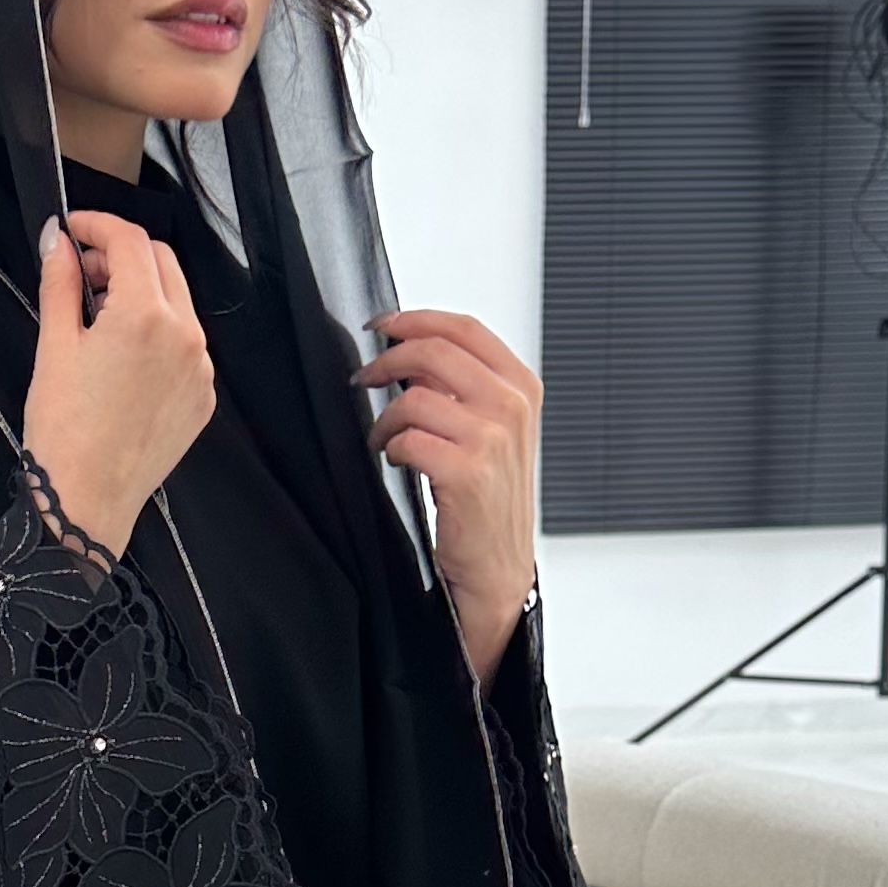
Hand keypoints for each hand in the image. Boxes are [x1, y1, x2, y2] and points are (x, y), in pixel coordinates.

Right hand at [22, 209, 215, 559]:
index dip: (97, 225)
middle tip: (81, 271)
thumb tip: (56, 238)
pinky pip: (186, 343)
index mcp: (146, 316)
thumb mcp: (54, 346)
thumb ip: (59, 282)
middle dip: (121, 254)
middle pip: (162, 262)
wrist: (86, 500)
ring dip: (142, 290)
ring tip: (98, 315)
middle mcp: (186, 335)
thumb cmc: (63, 428)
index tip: (73, 230)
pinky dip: (157, 331)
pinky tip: (122, 354)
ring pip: (177, 301)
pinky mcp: (203, 396)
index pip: (131, 241)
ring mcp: (201, 368)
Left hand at [360, 307, 538, 685]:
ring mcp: (493, 438)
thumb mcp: (494, 432)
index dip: (416, 319)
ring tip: (383, 437)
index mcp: (522, 387)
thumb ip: (465, 388)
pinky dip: (390, 446)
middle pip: (435, 351)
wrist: (498, 567)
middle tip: (366, 377)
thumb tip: (410, 354)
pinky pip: (407, 438)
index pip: (465, 328)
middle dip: (387, 360)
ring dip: (385, 417)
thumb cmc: (490, 502)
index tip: (383, 327)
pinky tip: (395, 459)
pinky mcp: (467, 471)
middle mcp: (512, 407)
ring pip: (415, 397)